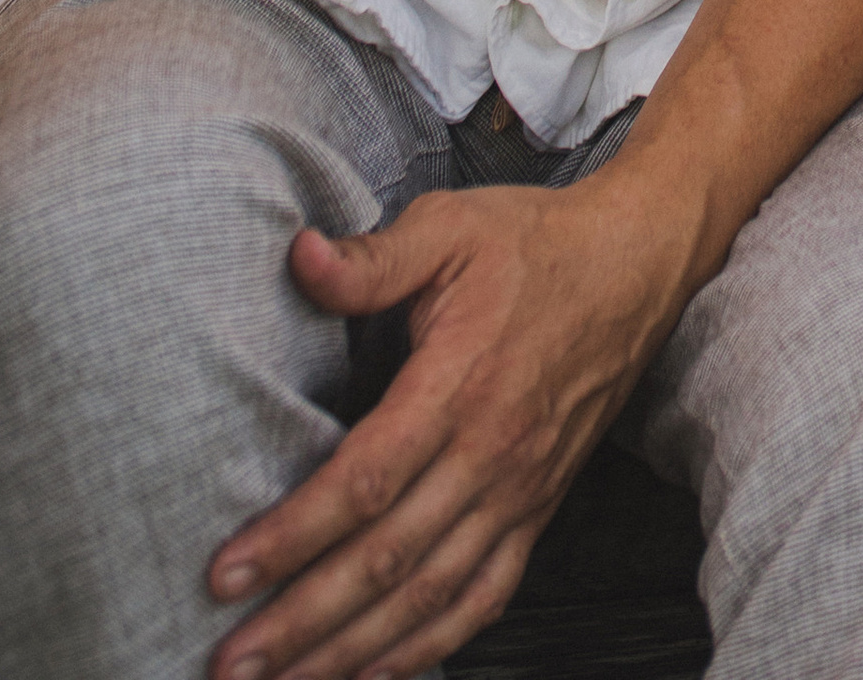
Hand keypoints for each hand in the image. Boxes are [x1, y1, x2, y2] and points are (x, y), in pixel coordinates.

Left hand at [205, 176, 691, 679]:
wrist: (637, 263)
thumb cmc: (535, 244)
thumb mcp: (451, 226)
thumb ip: (373, 259)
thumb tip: (298, 256)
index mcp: (461, 384)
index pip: (367, 480)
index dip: (293, 535)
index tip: (225, 574)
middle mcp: (492, 453)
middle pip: (388, 560)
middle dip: (302, 621)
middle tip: (230, 664)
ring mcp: (519, 491)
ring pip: (428, 595)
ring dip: (351, 651)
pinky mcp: (538, 509)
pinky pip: (482, 597)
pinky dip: (428, 647)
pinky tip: (375, 671)